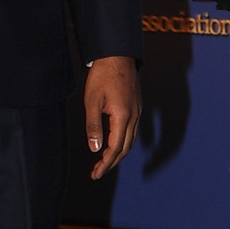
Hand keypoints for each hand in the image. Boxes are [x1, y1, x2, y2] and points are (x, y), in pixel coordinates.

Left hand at [84, 56, 140, 179]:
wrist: (117, 54)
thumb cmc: (102, 75)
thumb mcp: (92, 101)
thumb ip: (93, 126)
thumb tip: (95, 149)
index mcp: (122, 116)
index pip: (115, 148)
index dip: (105, 164)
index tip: (95, 174)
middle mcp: (134, 116)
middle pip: (125, 148)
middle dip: (111, 162)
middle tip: (96, 172)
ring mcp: (137, 112)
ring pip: (130, 140)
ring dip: (117, 153)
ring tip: (103, 161)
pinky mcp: (136, 107)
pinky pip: (132, 131)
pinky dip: (122, 142)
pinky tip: (112, 143)